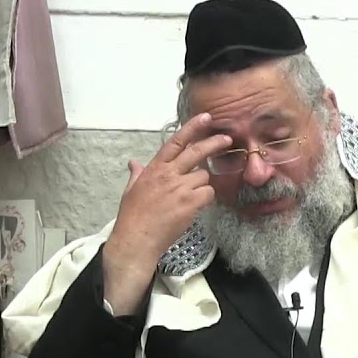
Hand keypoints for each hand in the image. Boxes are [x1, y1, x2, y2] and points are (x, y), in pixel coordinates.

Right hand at [102, 113, 231, 312]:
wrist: (137, 239)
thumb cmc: (132, 217)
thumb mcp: (130, 191)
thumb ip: (137, 174)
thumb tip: (133, 163)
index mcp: (154, 169)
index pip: (175, 142)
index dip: (192, 127)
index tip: (206, 118)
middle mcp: (168, 174)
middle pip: (196, 152)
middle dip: (214, 143)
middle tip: (227, 139)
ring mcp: (180, 188)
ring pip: (204, 177)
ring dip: (202, 185)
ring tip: (189, 199)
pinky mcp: (190, 203)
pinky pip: (208, 193)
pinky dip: (205, 199)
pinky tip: (194, 207)